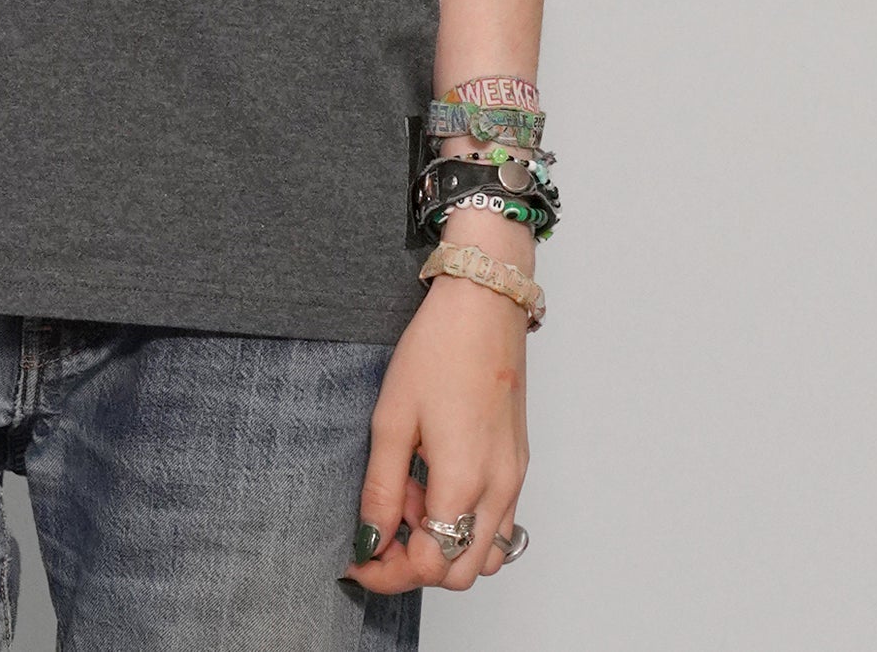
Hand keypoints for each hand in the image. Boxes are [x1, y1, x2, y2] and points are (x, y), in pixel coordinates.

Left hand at [343, 274, 529, 593]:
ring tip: (410, 495)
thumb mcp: (392, 417)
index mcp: (464, 481)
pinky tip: (435, 480)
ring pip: (486, 553)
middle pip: (461, 573)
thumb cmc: (437, 349)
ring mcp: (515, 477)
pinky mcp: (519, 462)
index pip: (428, 564)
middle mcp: (499, 489)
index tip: (357, 559)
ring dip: (445, 544)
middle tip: (381, 527)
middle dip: (415, 564)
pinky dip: (466, 522)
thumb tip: (370, 539)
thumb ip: (381, 487)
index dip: (387, 571)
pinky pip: (498, 521)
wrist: (483, 303)